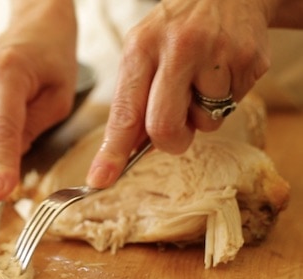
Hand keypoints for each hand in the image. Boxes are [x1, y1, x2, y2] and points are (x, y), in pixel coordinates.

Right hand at [0, 0, 77, 201]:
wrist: (36, 23)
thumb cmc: (54, 58)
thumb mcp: (60, 98)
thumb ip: (33, 129)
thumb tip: (9, 157)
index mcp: (8, 70)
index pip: (0, 129)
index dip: (0, 165)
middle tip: (23, 151)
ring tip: (19, 117)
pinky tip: (6, 109)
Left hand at [87, 0, 271, 187]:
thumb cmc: (176, 30)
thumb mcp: (143, 51)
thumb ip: (134, 98)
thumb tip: (126, 150)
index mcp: (141, 48)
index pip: (124, 112)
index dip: (113, 152)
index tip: (101, 179)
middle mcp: (177, 49)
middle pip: (163, 127)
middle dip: (169, 141)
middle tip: (175, 131)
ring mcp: (215, 54)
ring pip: (204, 122)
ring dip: (201, 115)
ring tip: (201, 80)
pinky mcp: (248, 62)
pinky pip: (231, 107)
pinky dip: (224, 99)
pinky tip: (221, 71)